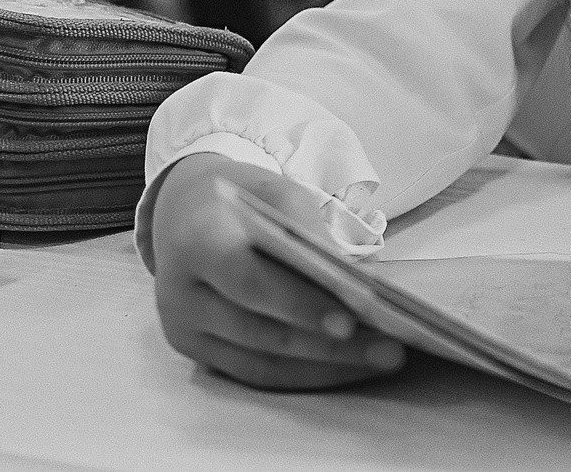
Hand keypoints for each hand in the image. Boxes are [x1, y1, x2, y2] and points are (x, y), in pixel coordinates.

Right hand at [150, 153, 405, 389]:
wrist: (187, 212)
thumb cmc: (245, 202)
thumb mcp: (278, 196)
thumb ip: (311, 233)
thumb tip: (359, 284)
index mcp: (196, 245)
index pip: (248, 282)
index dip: (298, 304)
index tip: (351, 320)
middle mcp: (180, 297)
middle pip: (260, 332)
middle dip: (329, 345)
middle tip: (390, 348)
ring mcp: (186, 334)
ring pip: (262, 364)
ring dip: (328, 367)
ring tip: (386, 359)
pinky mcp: (200, 357)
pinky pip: (258, 375)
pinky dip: (309, 374)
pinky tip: (353, 367)